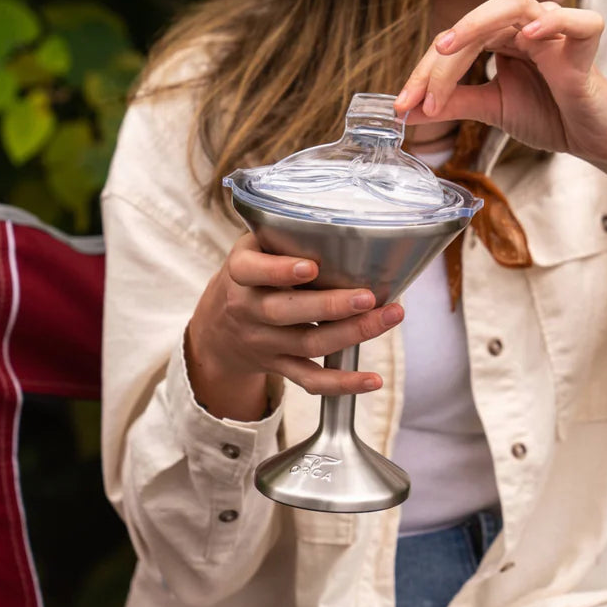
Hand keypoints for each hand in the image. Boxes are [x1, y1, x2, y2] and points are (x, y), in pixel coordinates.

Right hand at [186, 235, 403, 414]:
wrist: (216, 329)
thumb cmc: (251, 275)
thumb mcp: (252, 247)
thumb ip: (284, 236)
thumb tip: (347, 222)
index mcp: (240, 273)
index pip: (251, 271)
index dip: (279, 271)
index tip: (311, 267)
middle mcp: (248, 309)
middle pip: (286, 312)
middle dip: (331, 306)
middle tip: (368, 296)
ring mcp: (264, 342)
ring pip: (307, 343)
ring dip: (352, 333)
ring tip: (390, 315)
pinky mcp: (279, 365)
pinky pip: (310, 380)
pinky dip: (343, 383)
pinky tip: (373, 379)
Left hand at [395, 0, 606, 164]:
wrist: (592, 140)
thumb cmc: (549, 115)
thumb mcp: (491, 108)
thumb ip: (453, 103)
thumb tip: (406, 110)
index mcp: (503, 37)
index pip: (457, 41)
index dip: (426, 72)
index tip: (404, 105)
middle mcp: (526, 26)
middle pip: (477, 20)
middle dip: (441, 57)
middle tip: (420, 94)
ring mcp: (556, 31)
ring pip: (516, 3)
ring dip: (477, 22)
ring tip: (448, 48)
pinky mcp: (586, 46)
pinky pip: (578, 20)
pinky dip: (554, 21)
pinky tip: (528, 36)